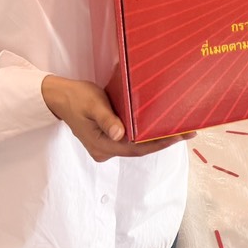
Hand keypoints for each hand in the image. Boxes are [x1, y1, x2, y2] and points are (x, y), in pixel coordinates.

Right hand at [41, 75, 193, 160]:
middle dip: (164, 141)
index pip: (137, 149)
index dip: (160, 144)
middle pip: (139, 149)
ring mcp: (106, 147)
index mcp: (101, 145)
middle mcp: (105, 150)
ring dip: (156, 139)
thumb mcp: (92, 104)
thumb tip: (119, 134)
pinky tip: (160, 127)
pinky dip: (146, 135)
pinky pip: (131, 140)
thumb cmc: (76, 98)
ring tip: (180, 129)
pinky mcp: (108, 139)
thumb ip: (107, 119)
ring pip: (136, 146)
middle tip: (188, 132)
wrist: (59, 97)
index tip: (180, 136)